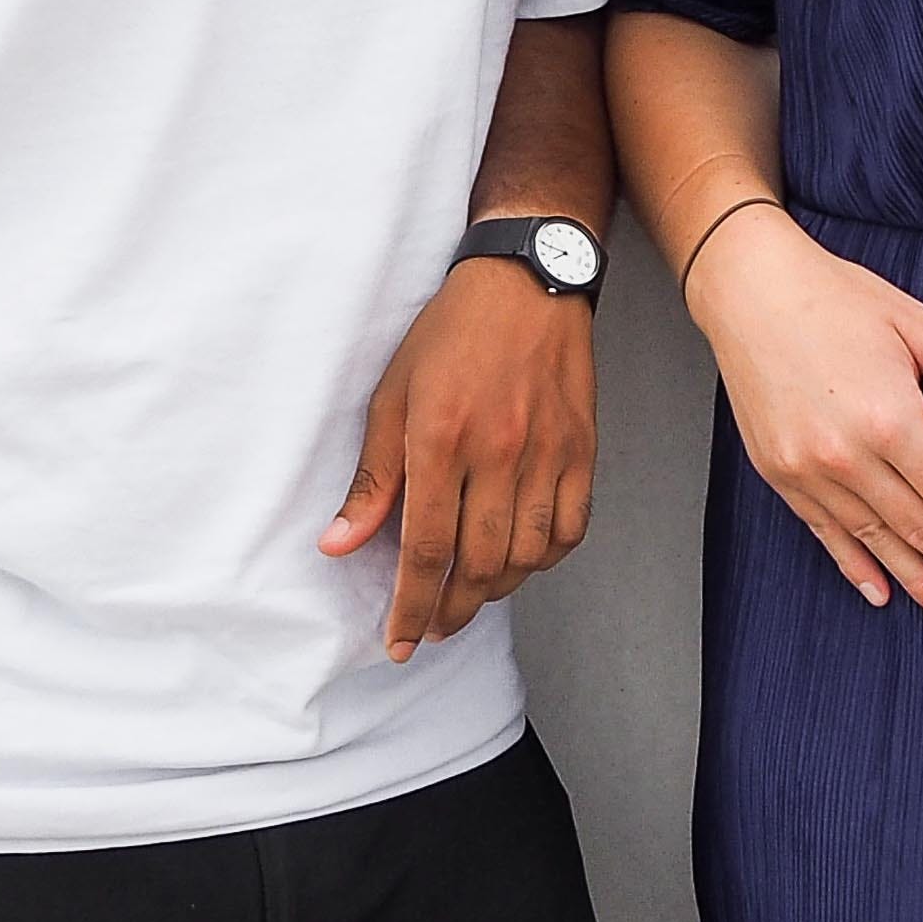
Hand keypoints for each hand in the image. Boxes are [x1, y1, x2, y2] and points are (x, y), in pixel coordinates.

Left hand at [322, 258, 598, 659]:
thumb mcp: (393, 396)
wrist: (527, 279)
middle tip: (431, 629)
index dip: (410, 606)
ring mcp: (547, 450)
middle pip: (479, 564)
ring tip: (470, 597)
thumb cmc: (450, 334)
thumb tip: (340, 545)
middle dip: (450, 611)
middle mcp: (498, 450)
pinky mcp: (582, 446)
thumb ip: (373, 478)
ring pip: (527, 554)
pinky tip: (521, 558)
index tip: (399, 642)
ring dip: (496, 590)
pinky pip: (570, 527)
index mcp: (441, 438)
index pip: (426, 549)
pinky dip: (545, 557)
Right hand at [684, 209, 922, 627]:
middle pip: (921, 530)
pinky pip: (826, 533)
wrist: (750, 290)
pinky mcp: (779, 474)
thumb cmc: (837, 298)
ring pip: (876, 541)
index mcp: (889, 417)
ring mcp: (807, 470)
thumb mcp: (915, 325)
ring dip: (920, 582)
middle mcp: (846, 455)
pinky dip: (856, 566)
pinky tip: (882, 592)